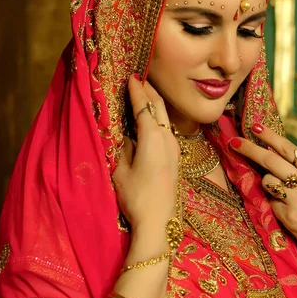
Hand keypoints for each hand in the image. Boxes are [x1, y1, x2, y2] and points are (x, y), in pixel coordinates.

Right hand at [112, 75, 179, 249]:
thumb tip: (123, 133)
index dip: (137, 90)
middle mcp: (167, 138)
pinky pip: (167, 129)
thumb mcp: (121, 171)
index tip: (131, 76)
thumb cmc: (136, 196)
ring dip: (155, 104)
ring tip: (144, 95)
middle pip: (160, 107)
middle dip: (150, 91)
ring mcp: (174, 148)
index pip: (144, 107)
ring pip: (165, 118)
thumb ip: (122, 148)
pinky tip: (151, 121)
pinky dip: (159, 118)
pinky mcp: (175, 157)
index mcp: (152, 138)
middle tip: (139, 79)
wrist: (158, 221)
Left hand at [230, 125, 296, 285]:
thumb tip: (276, 154)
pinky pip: (271, 202)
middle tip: (234, 141)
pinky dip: (275, 204)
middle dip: (250, 148)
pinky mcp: (289, 214)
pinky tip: (289, 212)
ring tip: (283, 195)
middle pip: (270, 159)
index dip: (269, 136)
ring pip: (267, 179)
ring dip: (267, 184)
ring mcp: (296, 196)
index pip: (288, 147)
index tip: (254, 126)